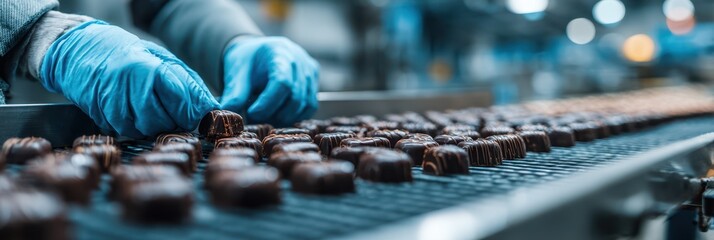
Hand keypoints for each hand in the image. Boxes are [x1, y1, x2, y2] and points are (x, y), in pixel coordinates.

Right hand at [40, 21, 218, 137]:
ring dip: (156, 124)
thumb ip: (188, 84)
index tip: (198, 114)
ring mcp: (113, 105)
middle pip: (166, 122)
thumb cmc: (128, 53)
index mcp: (150, 70)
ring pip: (147, 131)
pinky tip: (133, 109)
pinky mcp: (102, 117)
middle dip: (175, 120)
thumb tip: (211, 109)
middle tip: (172, 108)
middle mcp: (130, 88)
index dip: (194, 114)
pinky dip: (136, 126)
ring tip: (151, 105)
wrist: (79, 50)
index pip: (183, 105)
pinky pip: (128, 132)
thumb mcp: (163, 59)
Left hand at [221, 36, 318, 125]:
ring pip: (304, 105)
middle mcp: (300, 60)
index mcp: (279, 52)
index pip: (282, 82)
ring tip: (265, 115)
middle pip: (295, 97)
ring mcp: (310, 72)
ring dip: (284, 117)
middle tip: (254, 118)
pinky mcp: (314, 83)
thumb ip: (234, 94)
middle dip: (273, 113)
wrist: (256, 54)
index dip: (268, 103)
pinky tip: (277, 114)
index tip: (251, 113)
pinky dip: (294, 116)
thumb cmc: (246, 62)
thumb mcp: (236, 74)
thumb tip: (229, 116)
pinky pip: (309, 107)